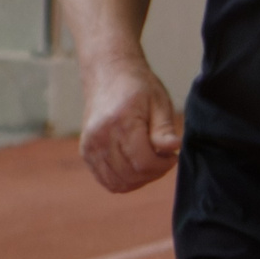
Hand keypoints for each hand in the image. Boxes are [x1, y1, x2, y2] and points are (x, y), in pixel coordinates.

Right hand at [78, 58, 180, 193]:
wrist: (108, 75)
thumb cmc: (139, 88)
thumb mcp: (159, 102)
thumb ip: (164, 129)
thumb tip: (173, 147)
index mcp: (120, 123)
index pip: (143, 161)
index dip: (163, 165)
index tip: (173, 155)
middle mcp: (100, 138)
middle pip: (131, 175)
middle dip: (154, 172)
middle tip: (165, 158)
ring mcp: (89, 147)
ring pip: (117, 182)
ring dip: (140, 179)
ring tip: (151, 161)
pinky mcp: (86, 153)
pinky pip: (106, 180)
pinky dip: (124, 180)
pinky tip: (137, 166)